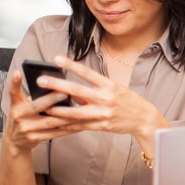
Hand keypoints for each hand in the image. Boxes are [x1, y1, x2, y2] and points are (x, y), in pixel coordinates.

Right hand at [3, 67, 78, 152]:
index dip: (14, 82)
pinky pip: (55, 133)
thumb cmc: (23, 117)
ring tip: (79, 109)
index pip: (13, 92)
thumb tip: (54, 85)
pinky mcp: (36, 138)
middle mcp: (19, 116)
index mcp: (15, 105)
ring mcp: (27, 129)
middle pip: (37, 106)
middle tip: (65, 92)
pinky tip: (80, 124)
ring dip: (67, 115)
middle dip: (52, 99)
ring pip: (50, 121)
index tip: (19, 72)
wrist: (14, 141)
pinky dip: (68, 128)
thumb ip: (33, 97)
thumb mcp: (21, 105)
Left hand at [38, 56, 168, 148]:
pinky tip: (55, 123)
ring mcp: (102, 114)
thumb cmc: (128, 101)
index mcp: (109, 86)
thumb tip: (72, 90)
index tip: (56, 59)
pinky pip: (80, 126)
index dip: (71, 66)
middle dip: (57, 86)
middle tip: (41, 80)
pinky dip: (66, 124)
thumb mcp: (115, 89)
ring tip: (42, 106)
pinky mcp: (100, 126)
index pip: (87, 73)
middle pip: (77, 91)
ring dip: (56, 109)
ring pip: (75, 112)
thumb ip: (95, 89)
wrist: (143, 119)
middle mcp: (105, 99)